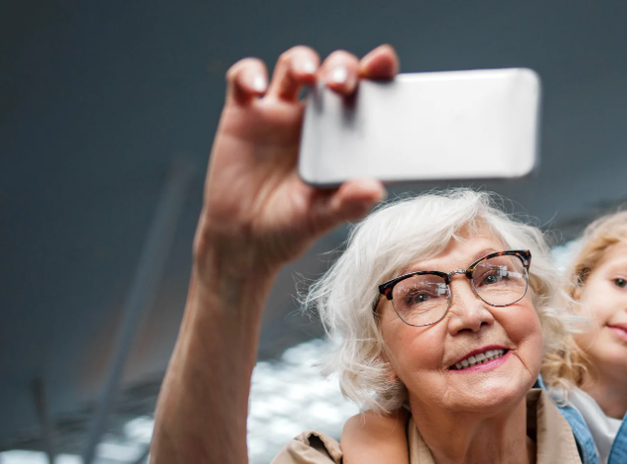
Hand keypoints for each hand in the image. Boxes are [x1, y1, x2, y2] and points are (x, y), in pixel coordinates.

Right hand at [194, 44, 398, 280]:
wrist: (244, 239)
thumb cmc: (291, 225)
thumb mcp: (323, 217)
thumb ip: (349, 203)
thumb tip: (374, 189)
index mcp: (344, 134)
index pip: (366, 92)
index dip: (377, 70)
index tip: (384, 62)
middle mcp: (315, 116)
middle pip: (332, 70)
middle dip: (341, 67)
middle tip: (341, 83)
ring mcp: (278, 111)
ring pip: (293, 66)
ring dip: (301, 61)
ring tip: (307, 76)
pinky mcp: (242, 113)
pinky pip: (243, 79)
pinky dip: (249, 75)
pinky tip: (255, 90)